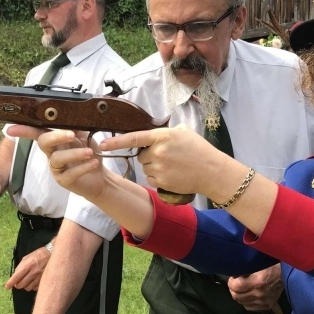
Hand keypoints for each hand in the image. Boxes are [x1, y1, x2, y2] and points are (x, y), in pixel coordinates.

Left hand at [5, 244, 51, 291]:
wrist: (53, 255)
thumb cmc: (39, 255)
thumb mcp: (27, 257)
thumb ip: (20, 266)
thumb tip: (15, 275)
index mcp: (28, 264)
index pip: (16, 276)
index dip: (10, 283)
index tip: (7, 286)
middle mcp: (34, 272)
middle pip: (21, 284)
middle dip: (17, 284)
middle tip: (17, 282)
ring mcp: (40, 278)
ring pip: (27, 288)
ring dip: (25, 285)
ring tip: (27, 280)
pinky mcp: (44, 281)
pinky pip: (35, 288)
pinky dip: (32, 286)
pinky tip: (34, 281)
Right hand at [6, 126, 106, 200]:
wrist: (100, 178)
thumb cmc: (90, 155)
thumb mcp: (86, 138)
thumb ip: (78, 128)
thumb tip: (75, 118)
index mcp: (55, 141)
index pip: (37, 132)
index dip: (24, 130)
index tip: (10, 129)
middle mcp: (52, 154)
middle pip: (44, 142)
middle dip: (56, 136)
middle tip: (72, 135)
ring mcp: (56, 168)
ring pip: (57, 158)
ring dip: (75, 154)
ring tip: (90, 152)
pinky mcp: (64, 181)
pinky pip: (70, 173)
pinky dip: (83, 167)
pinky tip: (94, 162)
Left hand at [100, 125, 229, 196]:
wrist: (212, 172)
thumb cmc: (199, 150)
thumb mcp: (184, 132)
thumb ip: (166, 132)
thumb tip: (153, 134)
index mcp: (162, 136)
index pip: (134, 138)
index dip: (116, 142)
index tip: (102, 144)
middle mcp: (158, 152)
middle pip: (141, 155)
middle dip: (149, 155)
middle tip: (167, 156)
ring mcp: (159, 168)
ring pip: (145, 168)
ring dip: (154, 167)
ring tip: (172, 166)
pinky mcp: (161, 181)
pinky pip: (151, 179)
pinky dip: (158, 178)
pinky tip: (172, 175)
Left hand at [227, 264, 283, 311]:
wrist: (287, 273)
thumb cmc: (272, 264)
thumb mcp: (258, 263)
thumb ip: (245, 269)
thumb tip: (233, 272)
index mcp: (257, 281)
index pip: (235, 287)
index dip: (231, 281)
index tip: (233, 277)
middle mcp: (260, 294)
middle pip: (236, 296)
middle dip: (233, 289)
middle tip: (236, 282)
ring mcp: (263, 301)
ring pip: (241, 302)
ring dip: (240, 295)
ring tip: (243, 288)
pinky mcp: (267, 306)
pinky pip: (249, 307)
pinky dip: (246, 301)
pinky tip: (249, 294)